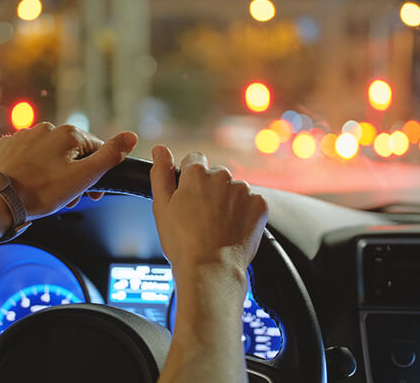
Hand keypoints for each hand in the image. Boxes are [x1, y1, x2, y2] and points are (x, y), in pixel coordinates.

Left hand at [0, 123, 137, 218]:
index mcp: (68, 134)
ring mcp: (25, 136)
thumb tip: (131, 136)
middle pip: (73, 154)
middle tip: (70, 199)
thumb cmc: (40, 191)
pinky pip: (29, 158)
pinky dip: (34, 171)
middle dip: (76, 176)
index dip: (99, 174)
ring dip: (56, 174)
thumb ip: (110, 156)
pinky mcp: (8, 147)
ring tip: (49, 197)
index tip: (94, 194)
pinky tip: (31, 187)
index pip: (96, 150)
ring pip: (51, 156)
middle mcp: (46, 128)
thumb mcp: (84, 176)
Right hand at [150, 146, 267, 282]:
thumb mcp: (161, 206)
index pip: (194, 160)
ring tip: (218, 226)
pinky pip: (252, 202)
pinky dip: (245, 213)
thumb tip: (160, 150)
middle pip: (216, 175)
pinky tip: (233, 228)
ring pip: (234, 189)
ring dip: (228, 201)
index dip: (190, 179)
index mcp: (197, 174)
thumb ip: (161, 173)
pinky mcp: (260, 205)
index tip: (189, 198)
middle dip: (210, 190)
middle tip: (202, 217)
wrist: (211, 270)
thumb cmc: (182, 242)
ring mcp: (243, 190)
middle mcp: (222, 176)